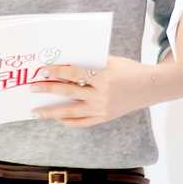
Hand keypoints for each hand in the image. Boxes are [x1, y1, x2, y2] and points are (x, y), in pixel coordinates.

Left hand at [30, 56, 153, 127]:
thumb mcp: (112, 61)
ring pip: (71, 111)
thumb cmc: (129, 70)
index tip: (43, 70)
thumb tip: (65, 64)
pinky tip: (57, 117)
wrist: (149, 87)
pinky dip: (68, 121)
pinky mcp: (104, 118)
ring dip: (51, 111)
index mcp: (105, 76)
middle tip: (33, 87)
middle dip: (49, 88)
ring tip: (36, 111)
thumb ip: (91, 63)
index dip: (57, 71)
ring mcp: (102, 108)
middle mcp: (102, 94)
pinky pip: (81, 123)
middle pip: (69, 91)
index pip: (75, 73)